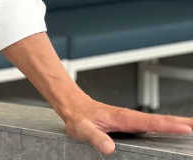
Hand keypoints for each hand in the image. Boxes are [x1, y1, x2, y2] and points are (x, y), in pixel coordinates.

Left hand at [62, 97, 192, 154]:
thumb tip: (109, 148)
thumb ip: (96, 137)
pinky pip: (153, 125)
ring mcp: (132, 120)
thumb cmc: (78, 117)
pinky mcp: (131, 124)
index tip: (186, 128)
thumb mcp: (83, 128)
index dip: (169, 125)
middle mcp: (130, 117)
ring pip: (158, 122)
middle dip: (182, 122)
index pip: (150, 122)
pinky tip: (174, 131)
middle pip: (161, 120)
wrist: (74, 107)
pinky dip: (167, 126)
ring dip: (178, 124)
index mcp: (123, 118)